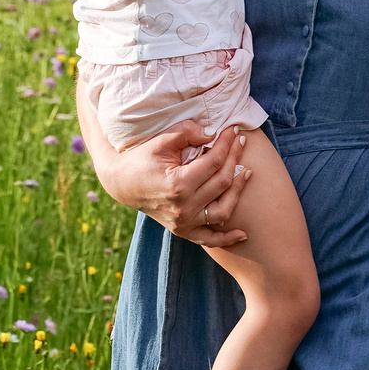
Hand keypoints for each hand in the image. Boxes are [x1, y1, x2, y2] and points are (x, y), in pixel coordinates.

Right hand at [89, 119, 255, 246]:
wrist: (122, 183)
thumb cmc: (141, 159)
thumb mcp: (160, 140)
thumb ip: (187, 132)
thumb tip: (214, 133)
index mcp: (179, 184)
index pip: (215, 161)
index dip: (227, 143)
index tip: (235, 130)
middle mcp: (184, 207)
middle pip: (223, 182)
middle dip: (235, 158)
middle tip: (241, 142)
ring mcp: (184, 222)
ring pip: (224, 210)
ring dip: (239, 191)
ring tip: (247, 172)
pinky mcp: (183, 230)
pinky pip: (209, 239)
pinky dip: (227, 238)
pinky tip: (243, 234)